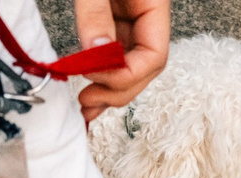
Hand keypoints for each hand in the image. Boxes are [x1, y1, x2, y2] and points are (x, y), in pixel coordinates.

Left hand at [71, 0, 170, 122]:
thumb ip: (96, 13)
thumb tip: (96, 51)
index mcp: (154, 3)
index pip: (153, 56)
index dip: (125, 76)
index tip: (94, 77)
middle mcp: (147, 15)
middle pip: (144, 67)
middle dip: (116, 91)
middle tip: (88, 101)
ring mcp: (131, 17)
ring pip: (128, 64)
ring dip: (108, 88)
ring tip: (86, 104)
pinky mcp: (113, 16)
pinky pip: (112, 50)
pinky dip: (99, 70)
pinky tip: (86, 83)